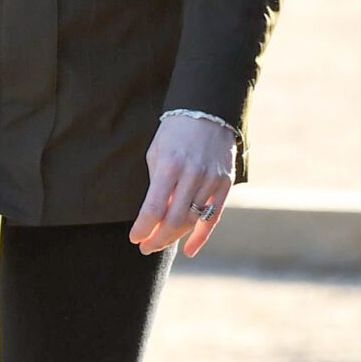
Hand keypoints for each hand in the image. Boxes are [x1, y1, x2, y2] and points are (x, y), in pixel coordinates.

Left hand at [131, 113, 235, 257]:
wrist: (208, 111)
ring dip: (174, 238)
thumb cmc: (175, 132)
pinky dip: (201, 236)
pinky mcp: (225, 184)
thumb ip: (156, 184)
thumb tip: (154, 216)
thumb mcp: (157, 152)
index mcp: (170, 165)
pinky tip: (189, 250)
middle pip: (173, 220)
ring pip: (191, 220)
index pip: (154, 208)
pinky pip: (213, 217)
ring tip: (160, 244)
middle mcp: (192, 175)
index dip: (143, 228)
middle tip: (145, 247)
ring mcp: (211, 180)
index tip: (135, 238)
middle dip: (156, 238)